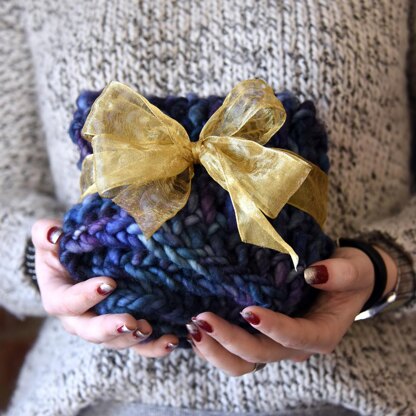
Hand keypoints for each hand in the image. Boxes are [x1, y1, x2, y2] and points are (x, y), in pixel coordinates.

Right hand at [32, 219, 178, 355]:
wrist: (78, 265)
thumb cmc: (64, 251)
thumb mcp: (50, 240)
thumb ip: (45, 234)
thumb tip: (53, 234)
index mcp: (59, 298)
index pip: (67, 302)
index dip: (85, 296)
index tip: (109, 284)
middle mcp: (78, 319)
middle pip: (90, 331)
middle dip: (110, 329)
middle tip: (130, 323)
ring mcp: (101, 326)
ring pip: (115, 341)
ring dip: (133, 339)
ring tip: (149, 329)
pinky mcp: (123, 330)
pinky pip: (137, 344)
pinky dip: (154, 346)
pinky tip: (171, 341)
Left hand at [185, 246, 395, 375]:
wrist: (342, 281)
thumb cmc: (349, 275)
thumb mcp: (354, 270)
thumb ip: (341, 273)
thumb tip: (315, 273)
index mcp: (320, 334)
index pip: (295, 337)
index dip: (272, 328)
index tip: (248, 310)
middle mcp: (295, 346)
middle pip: (260, 355)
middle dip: (230, 340)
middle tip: (203, 319)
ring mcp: (276, 344)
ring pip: (243, 362)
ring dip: (216, 350)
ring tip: (193, 328)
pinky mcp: (262, 336)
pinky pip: (236, 351)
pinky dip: (215, 345)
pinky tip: (196, 329)